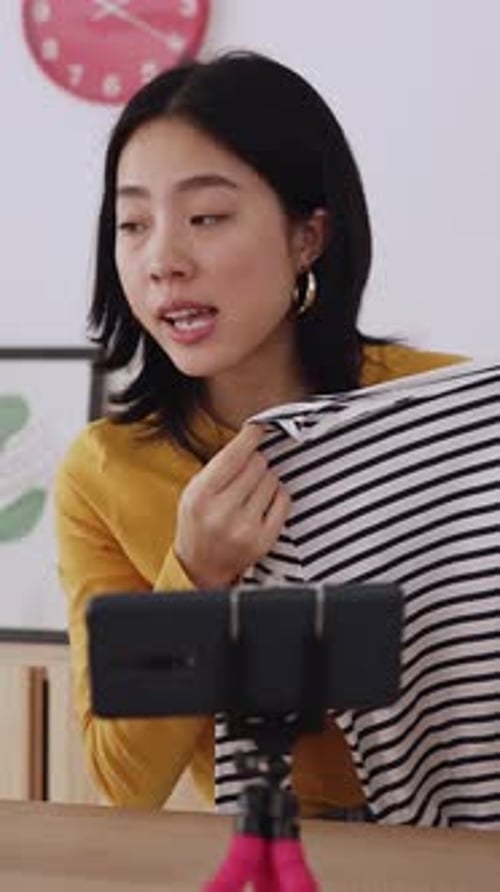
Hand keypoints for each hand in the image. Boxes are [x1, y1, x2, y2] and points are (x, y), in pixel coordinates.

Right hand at [174, 424, 289, 588]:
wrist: (200, 566)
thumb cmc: (198, 523)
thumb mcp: (194, 491)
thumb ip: (220, 466)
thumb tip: (252, 438)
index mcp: (201, 496)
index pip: (234, 456)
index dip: (250, 437)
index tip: (257, 429)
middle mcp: (223, 512)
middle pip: (257, 464)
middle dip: (254, 462)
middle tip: (245, 474)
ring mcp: (246, 528)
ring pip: (272, 480)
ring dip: (265, 480)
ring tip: (250, 494)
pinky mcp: (264, 539)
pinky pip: (284, 499)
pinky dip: (277, 495)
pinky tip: (263, 503)